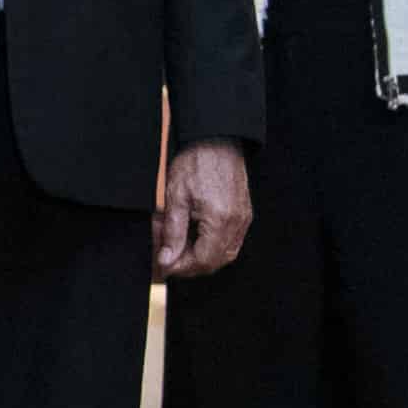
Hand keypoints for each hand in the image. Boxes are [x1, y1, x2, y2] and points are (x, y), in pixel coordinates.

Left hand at [152, 141, 252, 278]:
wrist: (217, 139)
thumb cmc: (195, 163)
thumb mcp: (176, 198)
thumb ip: (173, 233)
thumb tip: (167, 260)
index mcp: (220, 220)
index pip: (203, 260)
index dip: (182, 267)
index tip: (164, 264)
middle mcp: (237, 223)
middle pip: (215, 261)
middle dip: (189, 264)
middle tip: (167, 255)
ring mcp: (243, 219)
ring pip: (224, 254)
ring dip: (200, 256)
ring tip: (178, 244)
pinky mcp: (244, 213)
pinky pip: (231, 241)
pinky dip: (212, 245)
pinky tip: (193, 235)